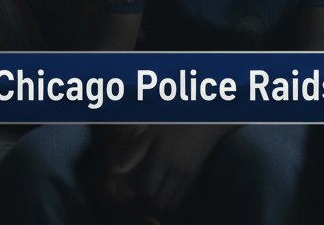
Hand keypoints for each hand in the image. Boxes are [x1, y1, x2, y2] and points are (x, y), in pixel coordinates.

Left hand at [99, 124, 231, 214]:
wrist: (207, 120)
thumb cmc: (176, 123)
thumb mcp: (152, 132)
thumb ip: (134, 152)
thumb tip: (116, 170)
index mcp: (162, 159)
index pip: (147, 190)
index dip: (140, 193)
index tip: (138, 186)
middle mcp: (176, 170)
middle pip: (159, 201)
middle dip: (151, 200)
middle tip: (146, 191)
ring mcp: (189, 175)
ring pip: (173, 203)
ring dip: (163, 201)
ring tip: (158, 191)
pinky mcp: (197, 177)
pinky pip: (184, 198)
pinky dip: (175, 198)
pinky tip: (170, 188)